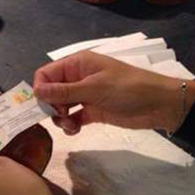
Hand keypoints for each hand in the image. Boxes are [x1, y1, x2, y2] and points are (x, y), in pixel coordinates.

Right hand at [33, 51, 194, 134]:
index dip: (41, 88)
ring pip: (60, 107)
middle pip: (51, 91)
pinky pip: (73, 118)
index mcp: (77, 64)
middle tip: (61, 116)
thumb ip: (64, 91)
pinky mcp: (93, 111)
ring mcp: (85, 95)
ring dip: (60, 118)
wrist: (158, 104)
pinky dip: (70, 125)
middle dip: (51, 105)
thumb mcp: (94, 88)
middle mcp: (78, 78)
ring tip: (70, 126)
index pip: (46, 74)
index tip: (44, 105)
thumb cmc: (127, 88)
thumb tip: (35, 91)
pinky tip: (75, 130)